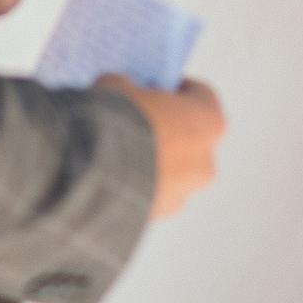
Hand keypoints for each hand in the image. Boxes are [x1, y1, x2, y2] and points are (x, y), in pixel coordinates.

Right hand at [95, 75, 225, 220]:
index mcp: (208, 123)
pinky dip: (139, 186)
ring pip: (174, 172)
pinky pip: (153, 194)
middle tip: (139, 121)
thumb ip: (131, 90)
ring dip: (155, 163)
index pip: (203, 98)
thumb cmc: (118, 123)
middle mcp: (205, 161)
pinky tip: (113, 175)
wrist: (93, 173)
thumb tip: (123, 93)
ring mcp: (184, 193)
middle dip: (169, 131)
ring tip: (120, 153)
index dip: (179, 91)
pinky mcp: (159, 215)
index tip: (160, 88)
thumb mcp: (120, 86)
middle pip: (192, 139)